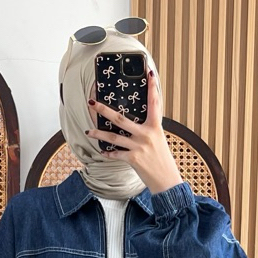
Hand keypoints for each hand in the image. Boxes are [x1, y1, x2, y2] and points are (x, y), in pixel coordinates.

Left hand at [86, 71, 183, 194]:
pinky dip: (109, 154)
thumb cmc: (164, 162)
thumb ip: (149, 132)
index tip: (150, 74)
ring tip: (88, 131)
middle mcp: (147, 136)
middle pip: (121, 119)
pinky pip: (117, 154)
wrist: (168, 184)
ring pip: (114, 137)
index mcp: (156, 128)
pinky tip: (102, 152)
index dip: (153, 88)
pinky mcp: (134, 159)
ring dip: (98, 134)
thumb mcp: (159, 143)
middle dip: (104, 109)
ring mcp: (139, 147)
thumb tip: (135, 125)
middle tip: (92, 102)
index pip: (155, 104)